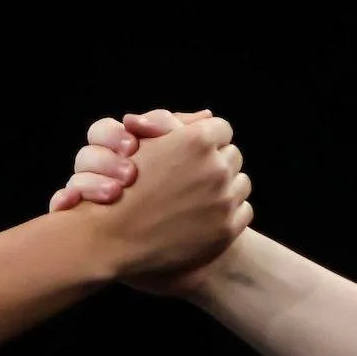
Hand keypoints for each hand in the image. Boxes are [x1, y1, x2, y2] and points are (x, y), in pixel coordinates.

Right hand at [63, 110, 249, 285]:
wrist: (113, 240)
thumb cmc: (122, 186)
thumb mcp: (143, 144)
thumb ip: (175, 123)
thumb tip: (207, 116)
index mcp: (197, 140)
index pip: (221, 129)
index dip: (205, 140)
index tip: (191, 153)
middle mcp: (216, 167)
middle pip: (233, 155)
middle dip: (216, 164)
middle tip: (191, 178)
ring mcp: (224, 200)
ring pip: (241, 183)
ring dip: (224, 188)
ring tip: (195, 199)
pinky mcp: (228, 228)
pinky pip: (243, 210)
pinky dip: (227, 214)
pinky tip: (202, 218)